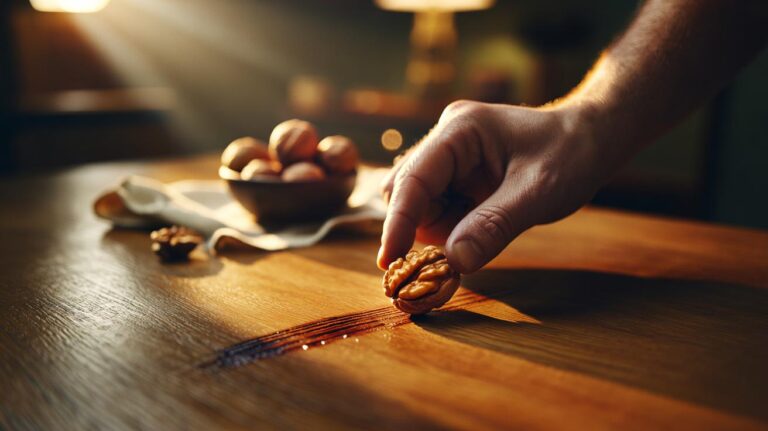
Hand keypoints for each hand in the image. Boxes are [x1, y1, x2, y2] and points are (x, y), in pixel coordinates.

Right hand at [378, 100, 609, 272]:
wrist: (591, 140)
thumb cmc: (571, 154)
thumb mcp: (538, 192)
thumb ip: (494, 225)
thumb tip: (453, 262)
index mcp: (459, 130)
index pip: (413, 178)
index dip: (397, 221)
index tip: (388, 261)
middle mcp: (446, 140)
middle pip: (407, 193)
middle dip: (421, 228)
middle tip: (450, 256)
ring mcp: (450, 159)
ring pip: (421, 206)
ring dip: (441, 231)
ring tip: (487, 228)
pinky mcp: (458, 177)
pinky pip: (439, 211)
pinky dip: (452, 230)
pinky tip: (484, 225)